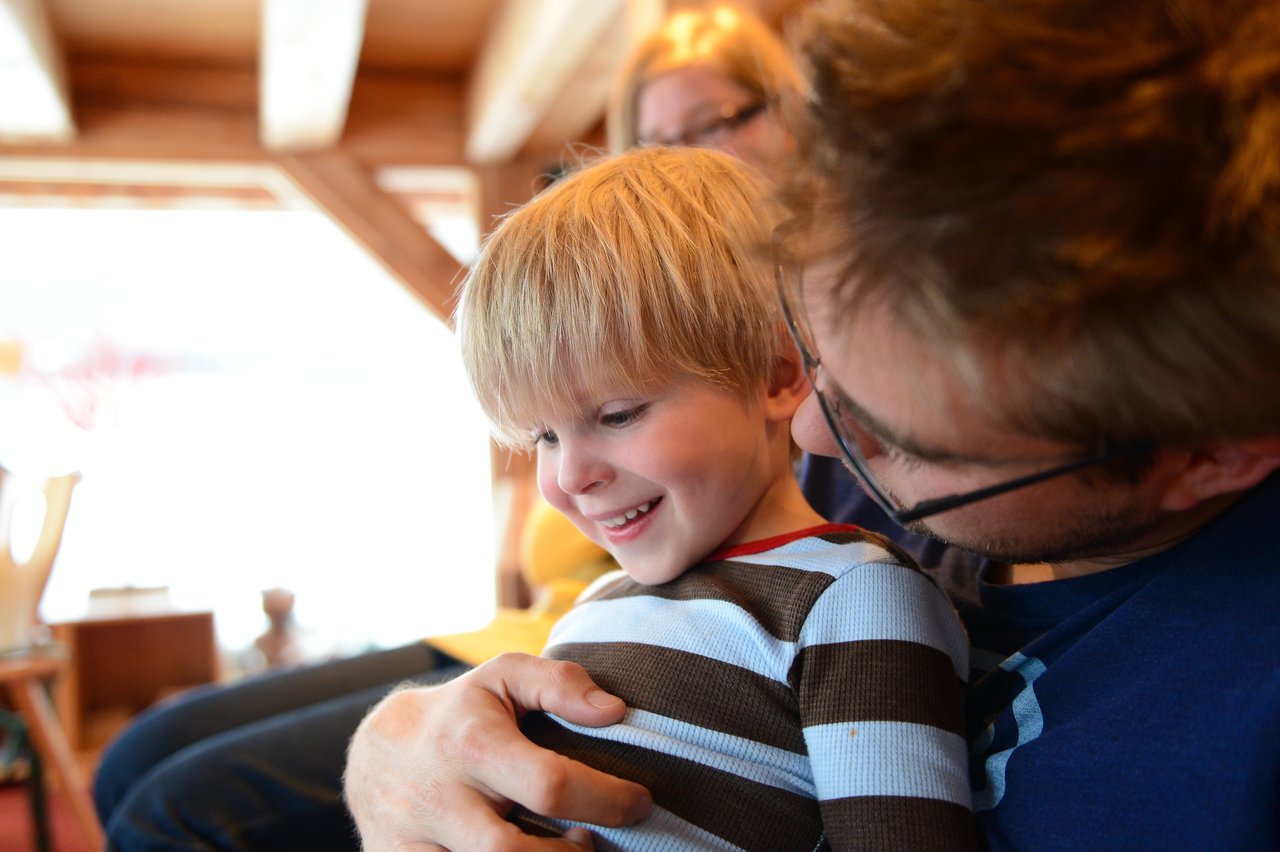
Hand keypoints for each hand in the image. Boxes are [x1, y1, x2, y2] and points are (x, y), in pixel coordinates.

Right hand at [344, 652, 653, 850]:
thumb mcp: (504, 678)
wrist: (375, 755)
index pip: (549, 784)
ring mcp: (414, 842)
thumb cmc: (461, 714)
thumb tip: (615, 709)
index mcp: (472, 744)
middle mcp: (439, 798)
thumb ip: (560, 683)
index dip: (607, 799)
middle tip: (592, 842)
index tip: (640, 801)